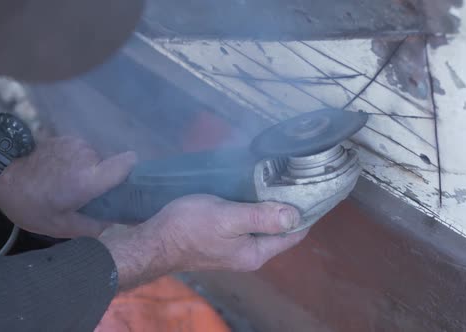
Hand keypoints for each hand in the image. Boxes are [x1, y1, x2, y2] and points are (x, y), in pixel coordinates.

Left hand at [0, 136, 136, 237]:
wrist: (0, 175)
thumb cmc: (31, 204)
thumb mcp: (61, 227)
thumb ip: (94, 227)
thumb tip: (115, 223)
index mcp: (89, 178)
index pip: (128, 163)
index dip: (131, 173)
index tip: (124, 186)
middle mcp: (88, 155)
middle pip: (111, 165)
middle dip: (103, 179)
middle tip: (86, 194)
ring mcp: (76, 143)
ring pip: (97, 158)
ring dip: (89, 170)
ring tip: (69, 184)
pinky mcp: (65, 137)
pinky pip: (82, 152)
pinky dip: (76, 162)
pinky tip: (60, 172)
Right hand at [99, 195, 307, 289]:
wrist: (153, 240)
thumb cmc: (189, 228)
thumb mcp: (229, 218)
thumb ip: (261, 218)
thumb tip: (295, 216)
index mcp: (256, 253)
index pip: (294, 234)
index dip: (306, 212)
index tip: (312, 187)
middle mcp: (250, 254)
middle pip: (280, 229)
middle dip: (288, 206)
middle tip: (294, 176)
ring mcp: (236, 247)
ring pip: (263, 223)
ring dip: (270, 204)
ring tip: (278, 178)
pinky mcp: (223, 238)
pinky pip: (248, 221)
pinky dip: (253, 205)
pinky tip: (252, 188)